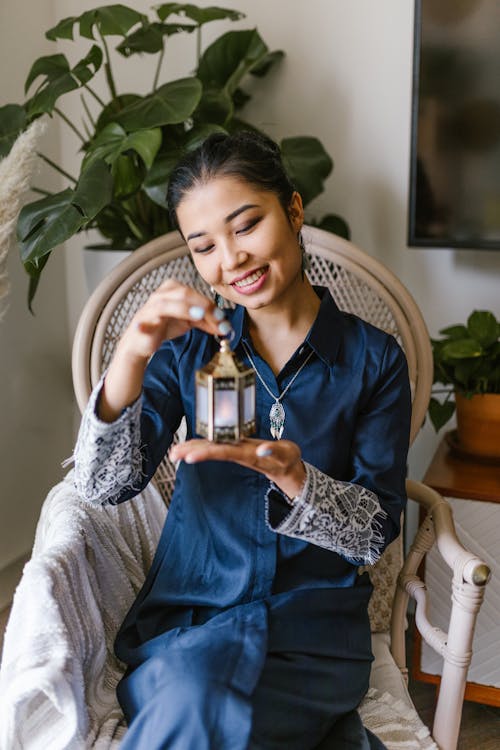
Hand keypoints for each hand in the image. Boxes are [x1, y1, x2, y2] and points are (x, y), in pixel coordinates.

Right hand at [116, 279, 228, 362]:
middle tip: (218, 317)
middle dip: (203, 306)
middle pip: (184, 294)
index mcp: (173, 289)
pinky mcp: (141, 325)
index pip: (195, 293)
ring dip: (183, 309)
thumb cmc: (164, 326)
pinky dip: (144, 327)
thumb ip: (206, 321)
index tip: (223, 318)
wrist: (142, 341)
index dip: (210, 305)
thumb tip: (225, 325)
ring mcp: (149, 309)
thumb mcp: (189, 321)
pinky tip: (146, 330)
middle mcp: (161, 295)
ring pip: (166, 304)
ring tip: (198, 315)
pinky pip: (142, 325)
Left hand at [169, 438, 305, 499]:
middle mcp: (239, 453)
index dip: (207, 453)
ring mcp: (237, 452)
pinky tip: (188, 447)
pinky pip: (216, 446)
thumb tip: (262, 447)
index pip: (225, 452)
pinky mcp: (237, 449)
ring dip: (192, 450)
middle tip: (173, 455)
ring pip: (212, 450)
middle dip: (192, 452)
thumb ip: (276, 450)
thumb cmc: (288, 459)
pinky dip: (201, 445)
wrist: (287, 468)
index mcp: (249, 454)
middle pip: (213, 451)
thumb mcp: (287, 453)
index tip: (189, 457)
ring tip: (174, 453)